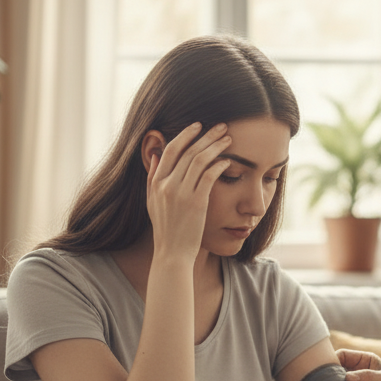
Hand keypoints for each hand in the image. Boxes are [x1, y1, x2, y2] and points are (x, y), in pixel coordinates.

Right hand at [146, 122, 231, 261]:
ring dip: (216, 146)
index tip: (198, 126)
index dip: (185, 135)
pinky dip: (219, 165)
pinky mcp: (196, 203)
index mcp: (156, 183)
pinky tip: (228, 160)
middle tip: (221, 126)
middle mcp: (167, 185)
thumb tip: (156, 155)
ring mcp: (181, 194)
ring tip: (228, 139)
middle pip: (188, 151)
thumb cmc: (166, 229)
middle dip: (206, 136)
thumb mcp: (152, 202)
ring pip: (200, 160)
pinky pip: (209, 176)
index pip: (171, 150)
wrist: (172, 253)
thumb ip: (153, 178)